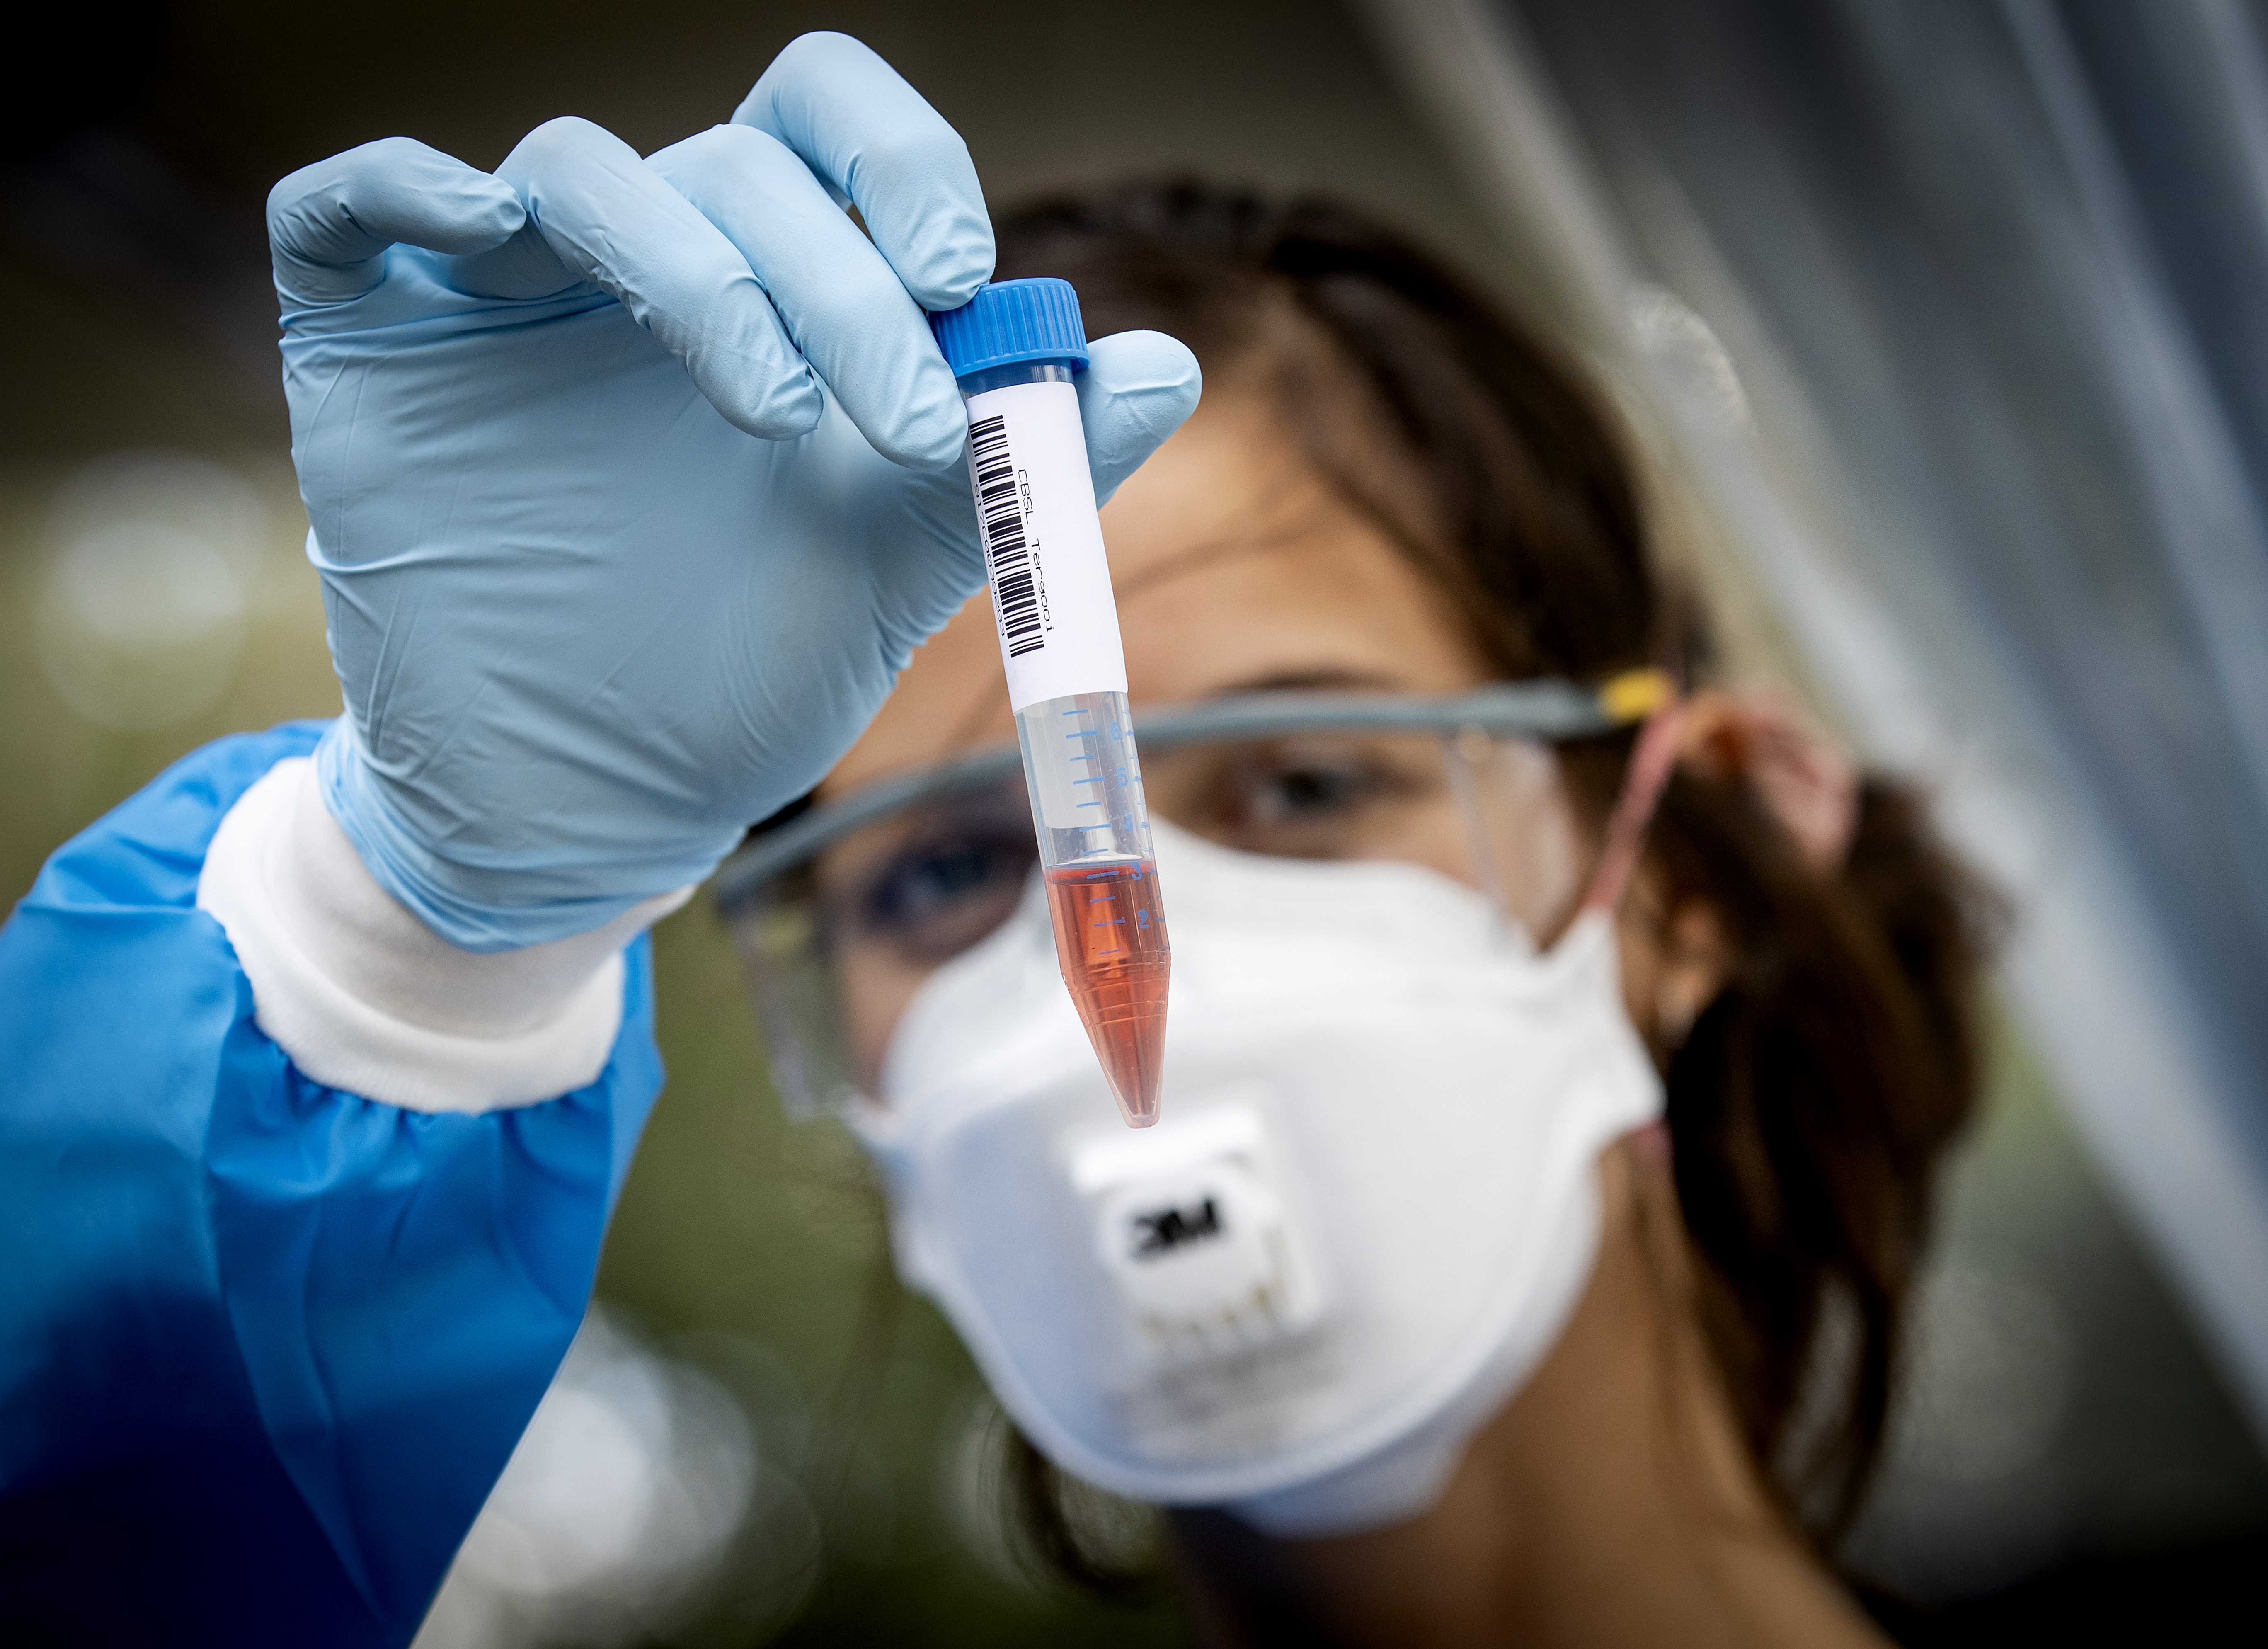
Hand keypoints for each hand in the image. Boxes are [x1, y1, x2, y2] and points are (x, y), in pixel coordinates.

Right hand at [267, 33, 1200, 948]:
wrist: (596, 794)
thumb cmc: (747, 667)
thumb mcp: (901, 563)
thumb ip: (1018, 461)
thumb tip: (1165, 367)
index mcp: (768, 281)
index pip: (826, 132)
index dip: (898, 166)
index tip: (959, 278)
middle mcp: (639, 262)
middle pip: (732, 166)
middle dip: (835, 283)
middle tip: (900, 427)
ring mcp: (497, 291)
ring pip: (577, 171)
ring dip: (690, 270)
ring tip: (770, 417)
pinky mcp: (370, 335)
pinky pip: (353, 202)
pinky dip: (410, 189)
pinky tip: (482, 229)